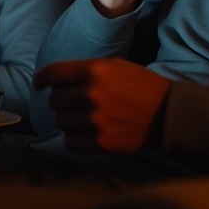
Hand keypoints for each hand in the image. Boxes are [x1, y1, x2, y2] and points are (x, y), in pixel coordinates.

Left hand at [33, 59, 172, 153]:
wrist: (168, 112)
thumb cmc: (142, 86)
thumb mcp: (115, 66)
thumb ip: (86, 70)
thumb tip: (56, 80)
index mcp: (94, 71)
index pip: (53, 73)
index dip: (41, 79)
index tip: (39, 84)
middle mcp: (91, 94)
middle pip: (54, 100)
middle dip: (62, 101)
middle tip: (75, 103)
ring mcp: (95, 120)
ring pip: (60, 121)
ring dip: (68, 120)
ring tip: (85, 118)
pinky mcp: (100, 142)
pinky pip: (70, 141)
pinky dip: (75, 138)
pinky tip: (88, 132)